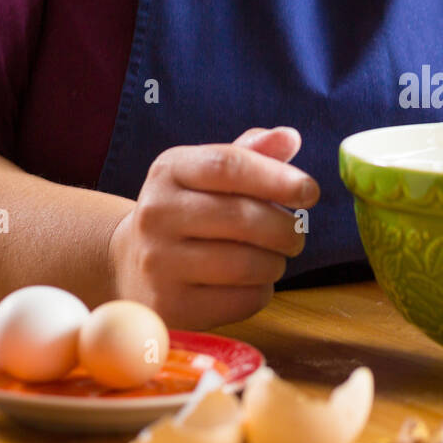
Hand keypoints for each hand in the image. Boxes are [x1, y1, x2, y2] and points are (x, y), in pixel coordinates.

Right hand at [108, 126, 319, 328]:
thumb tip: (290, 137)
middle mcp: (156, 214)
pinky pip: (241, 301)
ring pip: (247, 264)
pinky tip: (251, 282)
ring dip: (276, 262)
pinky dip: (261, 292)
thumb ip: (252, 153)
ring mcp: (158, 263)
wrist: (131, 263)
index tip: (310, 192)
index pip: (228, 165)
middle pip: (242, 217)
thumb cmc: (189, 211)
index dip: (277, 178)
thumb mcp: (209, 174)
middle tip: (296, 235)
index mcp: (169, 170)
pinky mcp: (171, 306)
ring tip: (273, 257)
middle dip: (286, 229)